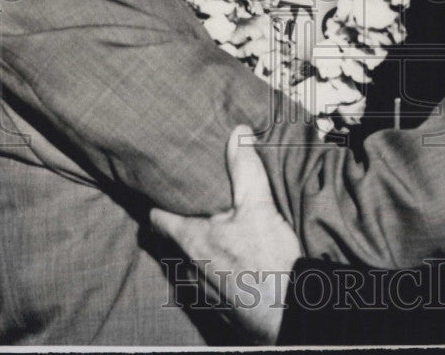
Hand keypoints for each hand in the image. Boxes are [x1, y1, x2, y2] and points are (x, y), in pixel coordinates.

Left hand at [150, 125, 301, 343]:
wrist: (287, 311)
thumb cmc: (268, 260)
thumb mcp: (258, 205)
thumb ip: (245, 167)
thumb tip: (237, 132)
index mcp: (191, 240)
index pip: (157, 221)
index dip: (158, 206)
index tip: (161, 193)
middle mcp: (188, 268)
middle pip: (171, 243)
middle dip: (180, 227)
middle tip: (192, 209)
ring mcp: (201, 292)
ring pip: (188, 266)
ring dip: (196, 252)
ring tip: (213, 235)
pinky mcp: (218, 308)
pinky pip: (205, 285)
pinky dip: (212, 273)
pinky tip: (232, 265)